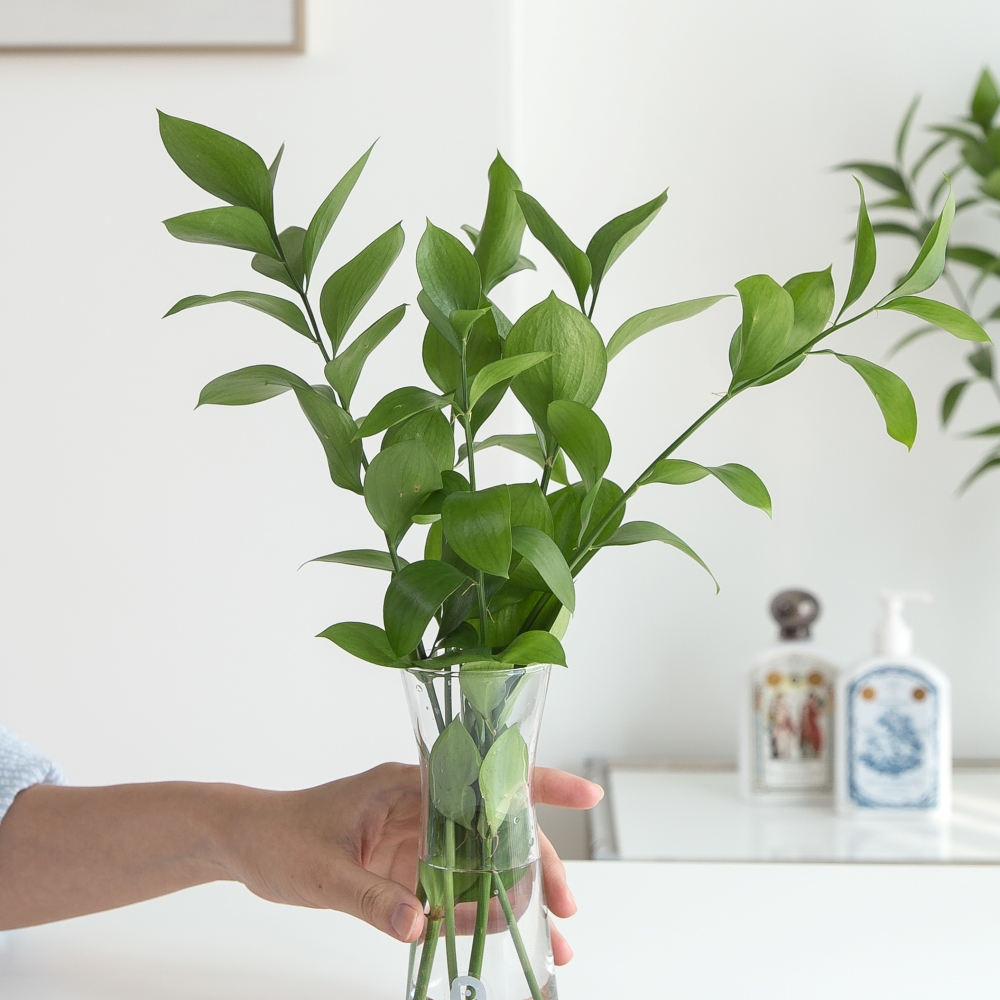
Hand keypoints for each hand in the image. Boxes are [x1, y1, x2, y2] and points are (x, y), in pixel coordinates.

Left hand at [220, 763, 602, 962]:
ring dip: (517, 898)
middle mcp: (422, 806)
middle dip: (537, 865)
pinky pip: (456, 889)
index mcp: (406, 785)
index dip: (538, 783)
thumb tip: (421, 926)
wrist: (244, 844)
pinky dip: (481, 915)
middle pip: (495, 828)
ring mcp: (418, 837)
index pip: (482, 778)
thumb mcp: (322, 873)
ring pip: (482, 862)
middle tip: (566, 910)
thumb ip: (372, 899)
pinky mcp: (408, 867)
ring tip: (552, 942)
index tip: (586, 794)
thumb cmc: (279, 839)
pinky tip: (504, 939)